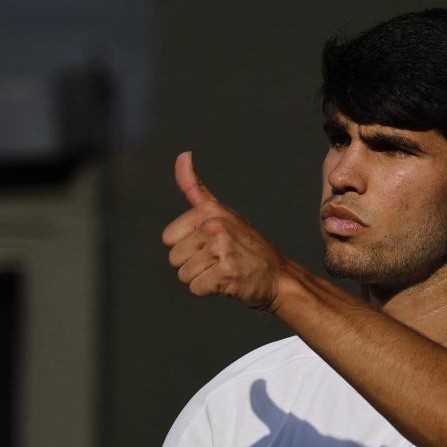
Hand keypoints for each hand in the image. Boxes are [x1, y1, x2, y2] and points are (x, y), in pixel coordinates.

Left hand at [161, 151, 285, 309]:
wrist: (278, 276)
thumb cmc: (246, 246)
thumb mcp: (221, 212)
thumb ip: (195, 187)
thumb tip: (183, 155)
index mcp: (210, 210)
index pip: (168, 238)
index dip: (186, 247)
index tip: (209, 245)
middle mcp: (215, 226)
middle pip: (174, 258)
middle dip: (193, 265)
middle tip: (219, 260)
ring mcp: (222, 250)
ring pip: (184, 275)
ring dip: (202, 279)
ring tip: (224, 270)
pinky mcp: (226, 273)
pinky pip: (196, 288)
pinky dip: (210, 291)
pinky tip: (228, 282)